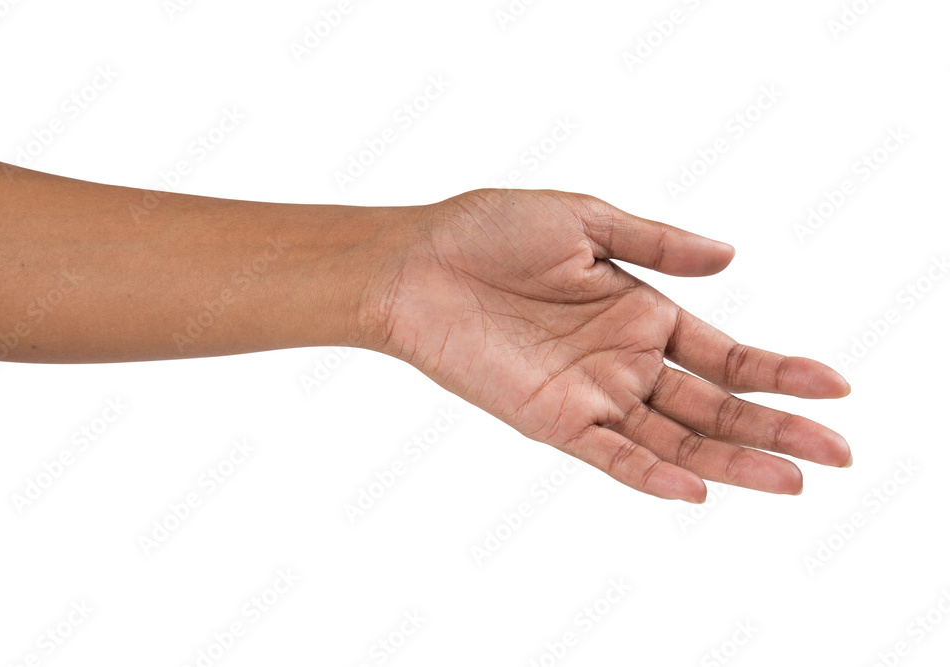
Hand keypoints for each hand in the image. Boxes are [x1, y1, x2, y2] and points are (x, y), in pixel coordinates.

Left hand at [369, 189, 851, 502]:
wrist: (416, 263)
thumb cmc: (489, 231)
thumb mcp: (584, 220)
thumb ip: (656, 243)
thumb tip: (732, 256)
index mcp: (640, 312)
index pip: (725, 354)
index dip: (779, 373)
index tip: (834, 388)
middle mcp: (624, 360)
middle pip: (713, 407)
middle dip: (775, 429)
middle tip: (837, 453)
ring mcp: (591, 394)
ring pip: (674, 439)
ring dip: (731, 462)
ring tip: (792, 480)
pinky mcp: (550, 417)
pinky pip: (609, 454)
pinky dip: (651, 474)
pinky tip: (697, 490)